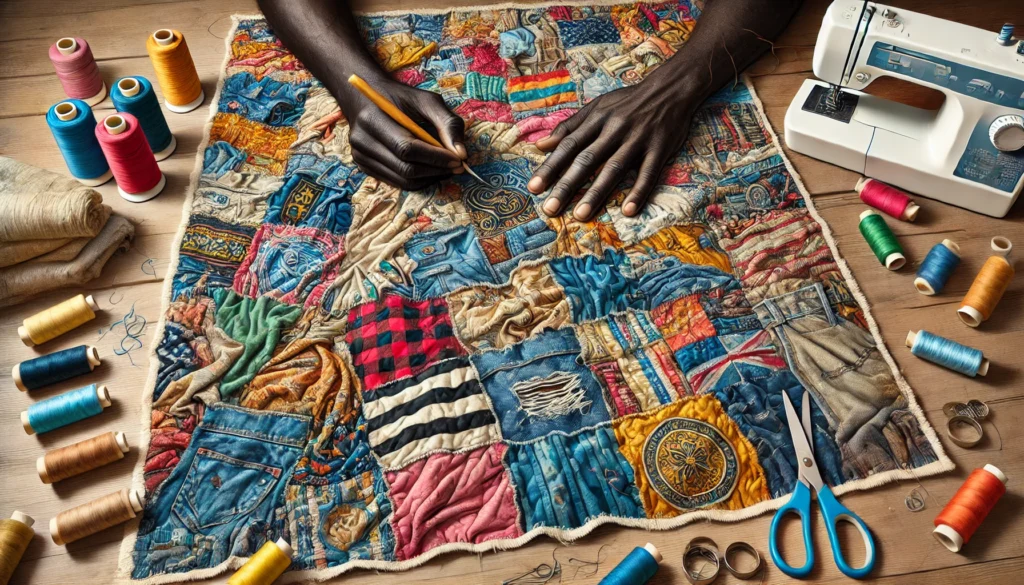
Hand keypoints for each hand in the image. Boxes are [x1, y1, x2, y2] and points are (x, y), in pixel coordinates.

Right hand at [339, 76, 466, 190]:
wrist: (365, 98)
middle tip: (457, 166)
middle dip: (436, 170)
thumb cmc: (400, 98)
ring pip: (403, 180)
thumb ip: (448, 123)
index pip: (407, 149)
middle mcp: (362, 141)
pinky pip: (397, 182)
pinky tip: (431, 169)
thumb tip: (462, 154)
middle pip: (405, 169)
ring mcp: (360, 157)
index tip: (458, 160)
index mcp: (373, 119)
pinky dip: (418, 180)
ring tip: (446, 168)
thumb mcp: (426, 100)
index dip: (436, 157)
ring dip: (430, 178)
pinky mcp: (365, 167)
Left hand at [527, 75, 699, 220]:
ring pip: (614, 168)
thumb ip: (569, 127)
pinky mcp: (659, 149)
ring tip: (581, 215)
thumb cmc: (628, 101)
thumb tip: (540, 145)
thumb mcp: (597, 107)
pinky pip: (648, 173)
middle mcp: (614, 129)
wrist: (670, 89)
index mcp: (597, 120)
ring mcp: (638, 139)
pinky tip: (628, 211)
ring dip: (597, 193)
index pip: (568, 146)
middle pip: (587, 160)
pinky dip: (639, 192)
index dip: (550, 167)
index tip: (534, 188)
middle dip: (567, 185)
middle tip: (550, 208)